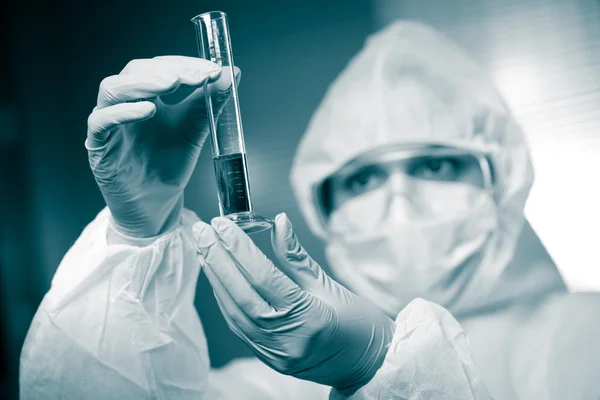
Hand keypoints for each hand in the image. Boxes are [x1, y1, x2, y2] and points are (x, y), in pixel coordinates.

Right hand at [86, 55, 237, 237]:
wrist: (157, 205)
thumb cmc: (169, 166)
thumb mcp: (194, 130)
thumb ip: (210, 102)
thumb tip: (232, 73)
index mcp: (147, 97)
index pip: (159, 68)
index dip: (183, 64)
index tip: (210, 70)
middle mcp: (124, 105)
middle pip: (135, 72)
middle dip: (166, 70)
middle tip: (195, 75)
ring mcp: (109, 124)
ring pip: (112, 90)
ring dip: (144, 83)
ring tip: (172, 83)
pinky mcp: (98, 147)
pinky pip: (101, 123)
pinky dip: (123, 112)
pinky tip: (148, 110)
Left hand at [193, 214, 394, 394]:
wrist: (370, 365)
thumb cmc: (360, 324)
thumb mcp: (331, 286)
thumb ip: (297, 257)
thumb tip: (278, 222)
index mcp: (310, 318)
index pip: (264, 278)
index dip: (240, 249)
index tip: (223, 225)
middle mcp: (288, 340)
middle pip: (241, 295)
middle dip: (218, 260)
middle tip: (202, 232)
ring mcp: (276, 354)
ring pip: (235, 313)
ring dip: (216, 279)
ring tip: (205, 250)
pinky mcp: (270, 360)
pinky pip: (240, 327)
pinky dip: (226, 300)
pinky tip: (218, 279)